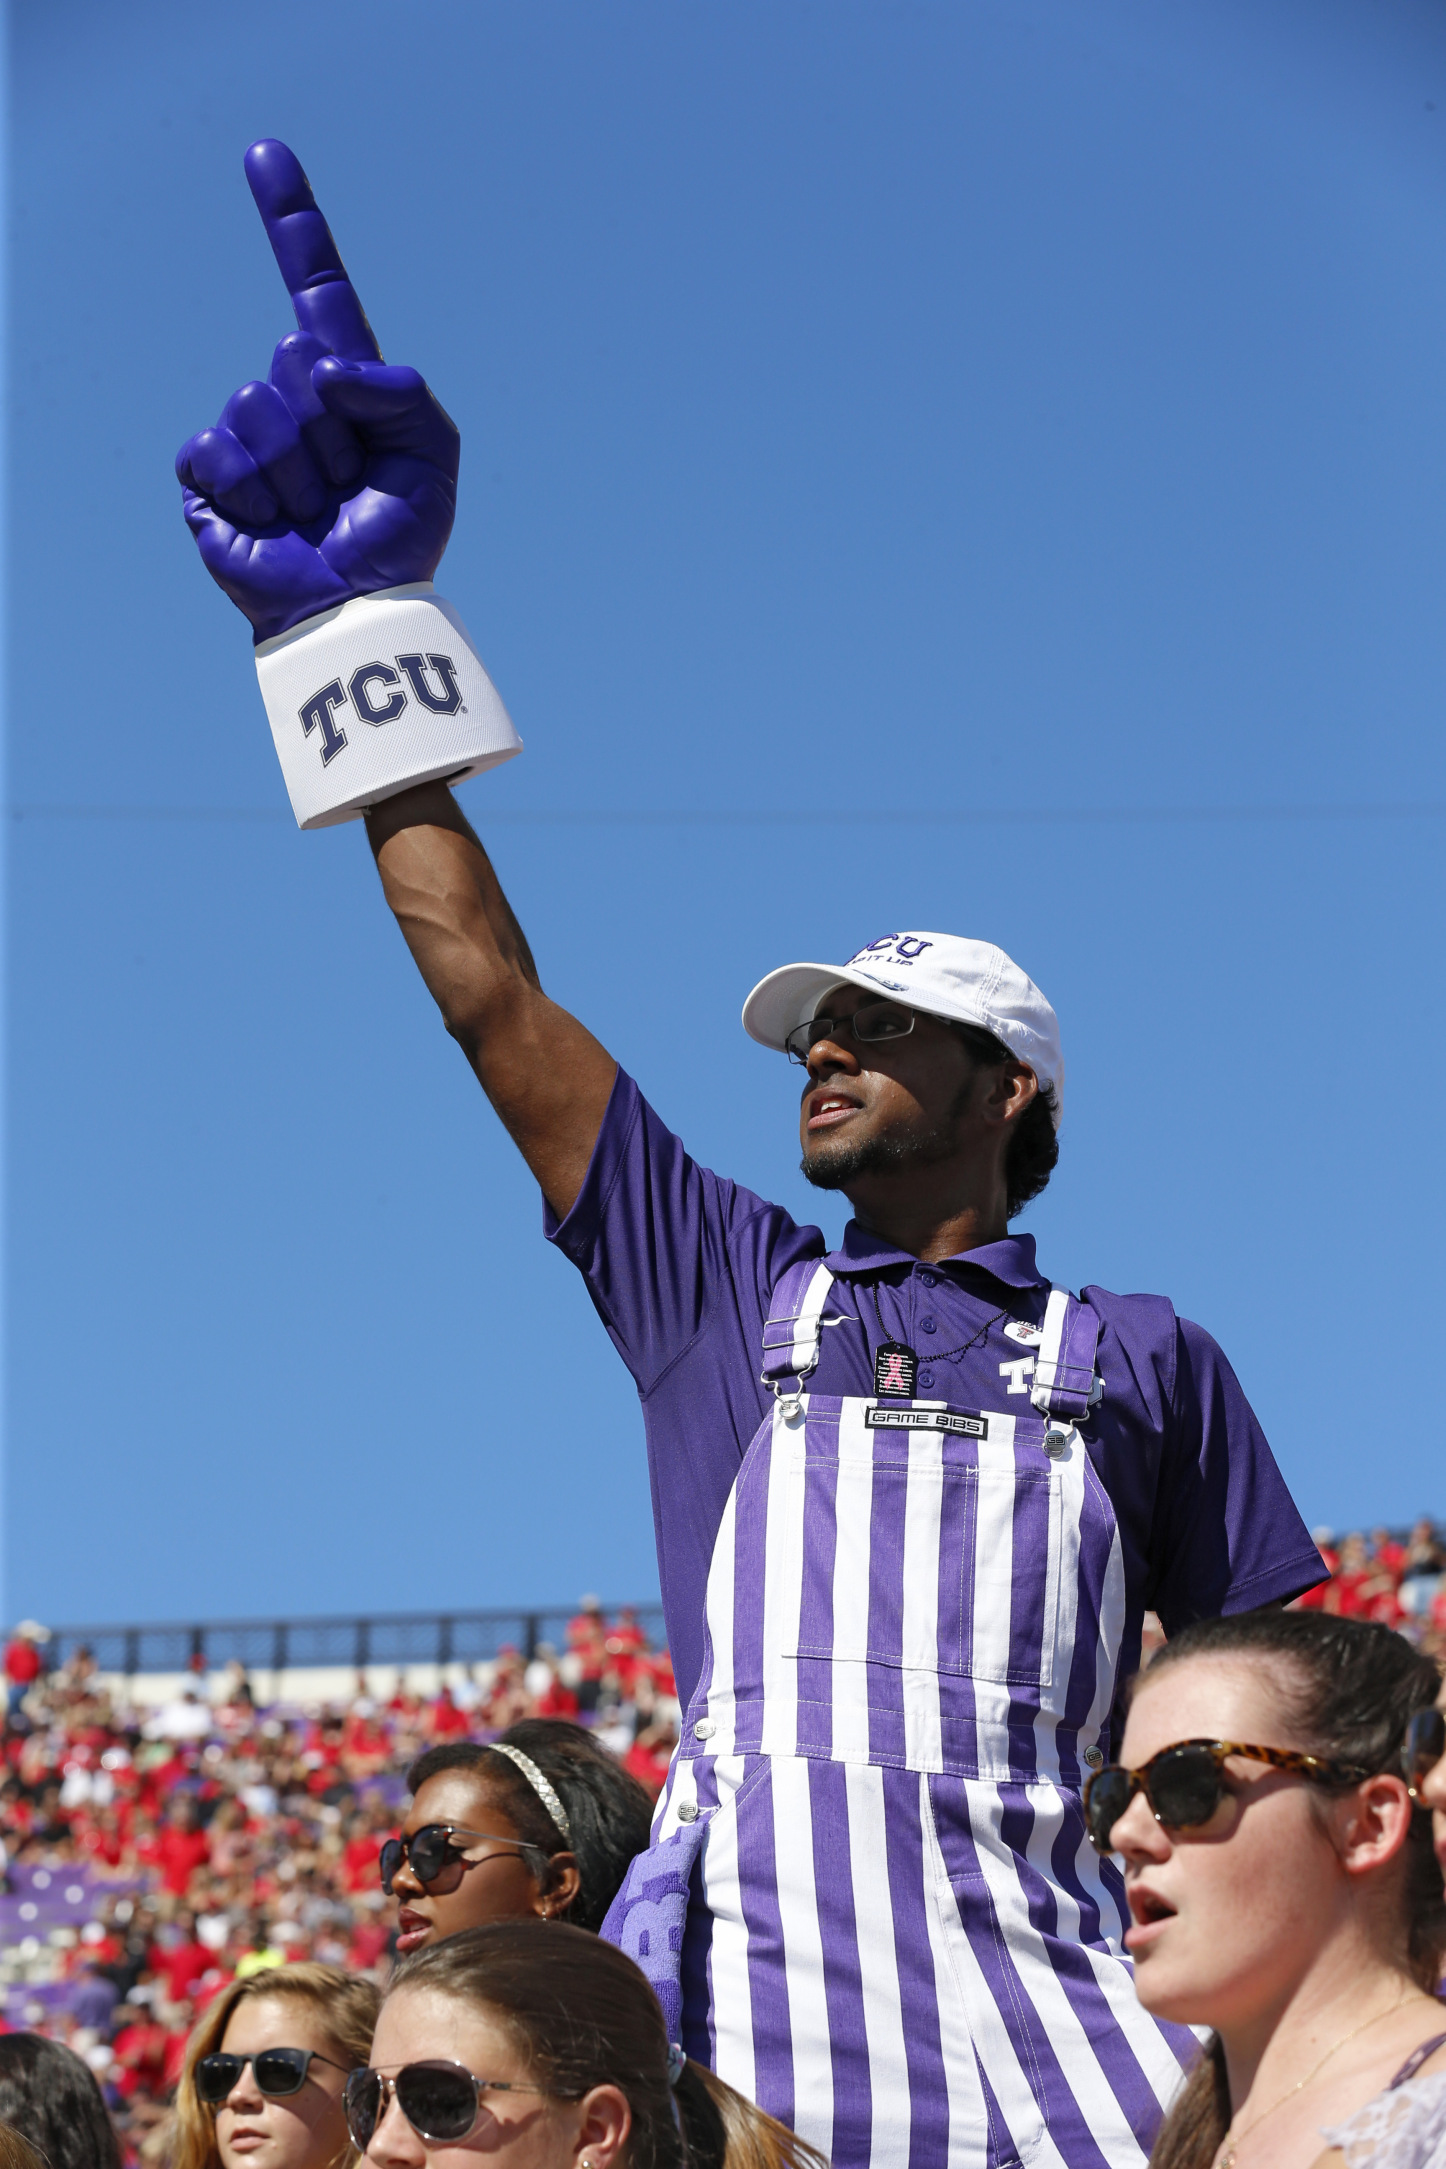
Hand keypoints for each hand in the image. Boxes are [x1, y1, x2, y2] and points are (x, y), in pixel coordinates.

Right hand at [176, 140, 458, 644]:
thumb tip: (321, 365)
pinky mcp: (208, 474)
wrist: (359, 607)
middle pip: (296, 359)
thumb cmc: (400, 535)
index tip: (266, 154)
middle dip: (335, 432)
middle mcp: (291, 395)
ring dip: (303, 470)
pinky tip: (272, 521)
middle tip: (348, 486)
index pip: (317, 286)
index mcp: (346, 381)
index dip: (292, 222)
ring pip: (262, 407)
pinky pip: (223, 448)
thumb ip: (401, 390)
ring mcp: (246, 433)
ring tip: (317, 510)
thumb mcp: (432, 454)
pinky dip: (259, 491)